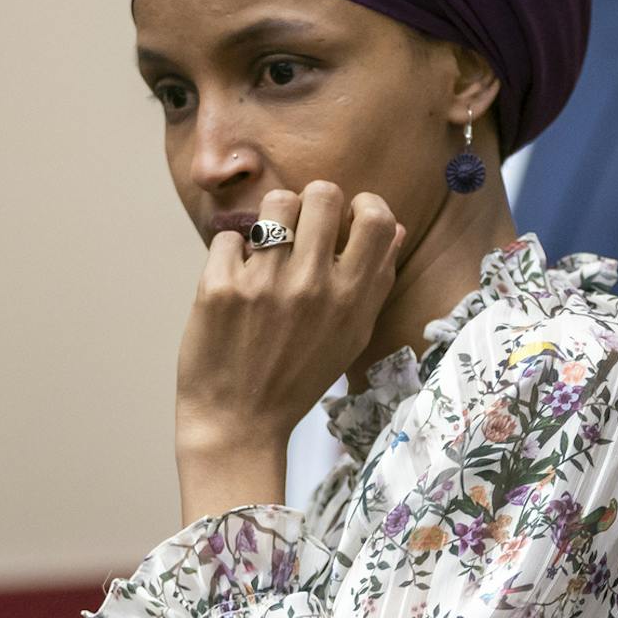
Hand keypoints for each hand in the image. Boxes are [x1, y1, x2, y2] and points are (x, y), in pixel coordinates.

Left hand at [174, 183, 402, 519]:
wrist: (238, 423)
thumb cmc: (298, 377)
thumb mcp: (350, 336)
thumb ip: (374, 281)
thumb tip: (396, 227)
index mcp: (351, 299)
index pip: (377, 218)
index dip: (363, 205)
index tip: (346, 218)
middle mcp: (313, 286)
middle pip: (323, 193)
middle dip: (312, 203)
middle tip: (301, 230)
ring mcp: (265, 284)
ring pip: (276, 202)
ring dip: (271, 220)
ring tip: (266, 249)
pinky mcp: (220, 287)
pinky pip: (229, 237)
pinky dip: (231, 255)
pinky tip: (234, 282)